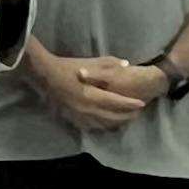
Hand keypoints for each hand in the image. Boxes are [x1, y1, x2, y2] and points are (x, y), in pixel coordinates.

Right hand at [33, 53, 151, 132]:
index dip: (130, 103)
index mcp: (92, 95)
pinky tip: (106, 123)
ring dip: (116, 122)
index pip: (116, 101)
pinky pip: (91, 126)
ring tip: (125, 118)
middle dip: (126, 115)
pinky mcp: (73, 117)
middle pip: (112, 116)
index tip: (141, 103)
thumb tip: (126, 65)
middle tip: (136, 113)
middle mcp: (87, 109)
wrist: (47, 76)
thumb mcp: (91, 62)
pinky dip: (102, 125)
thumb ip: (110, 64)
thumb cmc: (69, 67)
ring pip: (103, 123)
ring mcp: (79, 115)